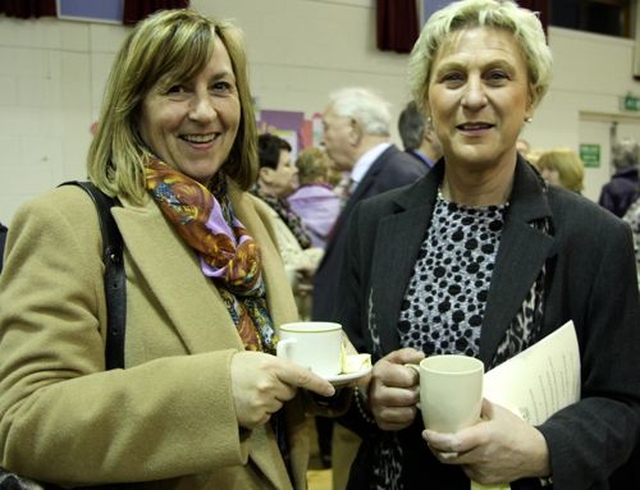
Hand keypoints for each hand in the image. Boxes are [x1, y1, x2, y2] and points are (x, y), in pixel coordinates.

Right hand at [231, 351, 334, 428]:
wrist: (209, 383)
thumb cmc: (235, 367)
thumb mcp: (258, 359)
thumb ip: (278, 366)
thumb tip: (299, 375)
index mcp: (271, 366)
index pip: (302, 375)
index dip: (318, 383)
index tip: (330, 390)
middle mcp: (268, 385)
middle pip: (290, 393)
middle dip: (281, 389)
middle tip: (261, 382)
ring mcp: (262, 403)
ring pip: (279, 405)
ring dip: (269, 400)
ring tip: (250, 392)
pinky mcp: (255, 418)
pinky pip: (267, 416)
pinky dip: (260, 411)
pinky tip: (247, 403)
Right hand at [367, 347, 424, 430]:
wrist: (369, 390)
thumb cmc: (387, 373)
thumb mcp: (394, 359)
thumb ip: (408, 354)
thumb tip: (421, 357)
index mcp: (379, 374)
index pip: (409, 378)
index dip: (415, 376)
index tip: (412, 376)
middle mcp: (376, 393)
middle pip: (410, 396)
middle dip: (416, 392)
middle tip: (413, 388)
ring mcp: (378, 410)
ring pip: (409, 412)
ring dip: (413, 405)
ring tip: (408, 397)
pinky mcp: (382, 424)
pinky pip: (406, 422)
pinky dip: (408, 416)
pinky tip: (403, 407)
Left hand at [423, 399, 550, 484]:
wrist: (537, 455)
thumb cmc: (519, 433)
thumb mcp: (499, 412)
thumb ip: (479, 403)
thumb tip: (463, 392)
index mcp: (484, 437)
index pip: (453, 443)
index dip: (436, 439)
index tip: (427, 433)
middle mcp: (482, 456)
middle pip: (448, 457)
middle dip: (435, 448)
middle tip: (430, 438)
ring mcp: (483, 469)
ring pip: (456, 464)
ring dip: (449, 455)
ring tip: (448, 443)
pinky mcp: (485, 479)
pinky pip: (467, 470)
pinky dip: (463, 462)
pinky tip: (466, 453)